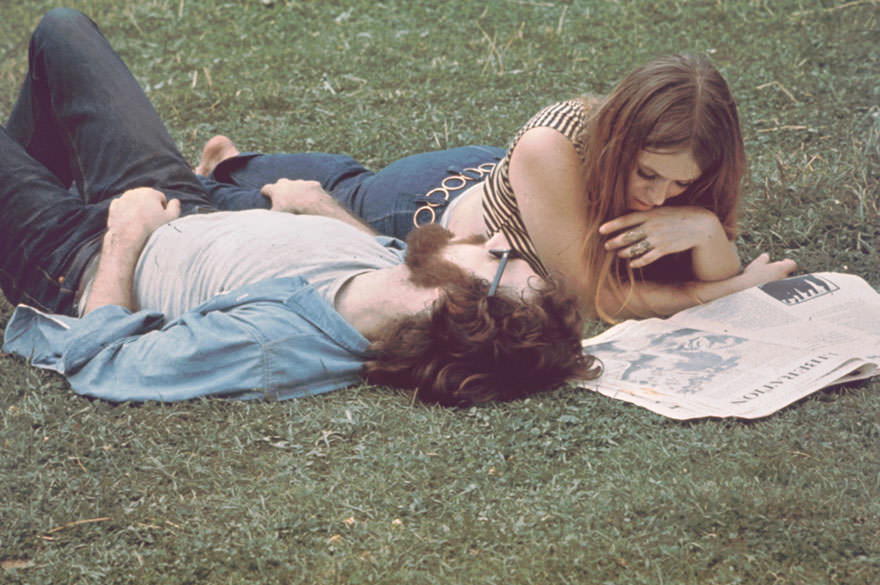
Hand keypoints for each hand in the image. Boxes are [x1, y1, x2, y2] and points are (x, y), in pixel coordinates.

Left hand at [107, 187, 180, 248]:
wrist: (129, 238)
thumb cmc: (152, 228)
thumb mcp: (171, 219)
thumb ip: (175, 207)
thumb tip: (174, 201)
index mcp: (150, 192)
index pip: (160, 198)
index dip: (163, 209)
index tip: (161, 219)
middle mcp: (136, 192)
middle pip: (146, 198)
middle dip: (149, 207)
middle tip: (150, 221)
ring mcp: (123, 199)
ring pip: (134, 202)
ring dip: (137, 209)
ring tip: (140, 223)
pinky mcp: (114, 207)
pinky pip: (122, 206)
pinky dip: (126, 212)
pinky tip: (130, 222)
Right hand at [261, 179, 331, 213]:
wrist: (311, 203)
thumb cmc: (291, 210)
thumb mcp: (277, 215)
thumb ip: (269, 216)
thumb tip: (263, 221)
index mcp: (276, 190)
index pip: (266, 188)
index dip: (266, 192)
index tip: (265, 193)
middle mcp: (287, 183)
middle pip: (281, 183)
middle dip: (281, 188)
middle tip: (283, 196)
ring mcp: (300, 182)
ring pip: (297, 184)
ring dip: (297, 190)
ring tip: (300, 200)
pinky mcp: (312, 184)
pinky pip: (310, 188)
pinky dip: (311, 193)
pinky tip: (313, 200)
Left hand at [599, 206, 722, 267]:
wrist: (699, 225)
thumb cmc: (678, 215)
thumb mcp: (661, 210)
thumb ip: (646, 214)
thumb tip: (629, 217)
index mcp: (650, 215)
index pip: (626, 219)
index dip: (612, 225)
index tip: (601, 229)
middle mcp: (652, 227)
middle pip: (627, 236)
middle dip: (614, 242)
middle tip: (606, 245)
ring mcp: (658, 239)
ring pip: (635, 248)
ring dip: (624, 252)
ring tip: (618, 254)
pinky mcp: (665, 249)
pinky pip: (647, 258)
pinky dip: (638, 262)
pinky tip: (632, 264)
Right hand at [739, 253, 797, 287]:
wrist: (747, 292)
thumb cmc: (753, 276)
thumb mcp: (756, 263)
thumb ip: (763, 258)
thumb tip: (766, 256)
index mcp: (780, 269)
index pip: (792, 264)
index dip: (788, 262)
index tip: (783, 261)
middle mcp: (783, 278)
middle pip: (787, 273)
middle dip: (780, 271)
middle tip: (770, 271)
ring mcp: (781, 288)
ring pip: (782, 282)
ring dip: (776, 280)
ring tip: (765, 280)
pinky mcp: (777, 296)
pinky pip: (778, 290)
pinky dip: (774, 288)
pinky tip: (764, 288)